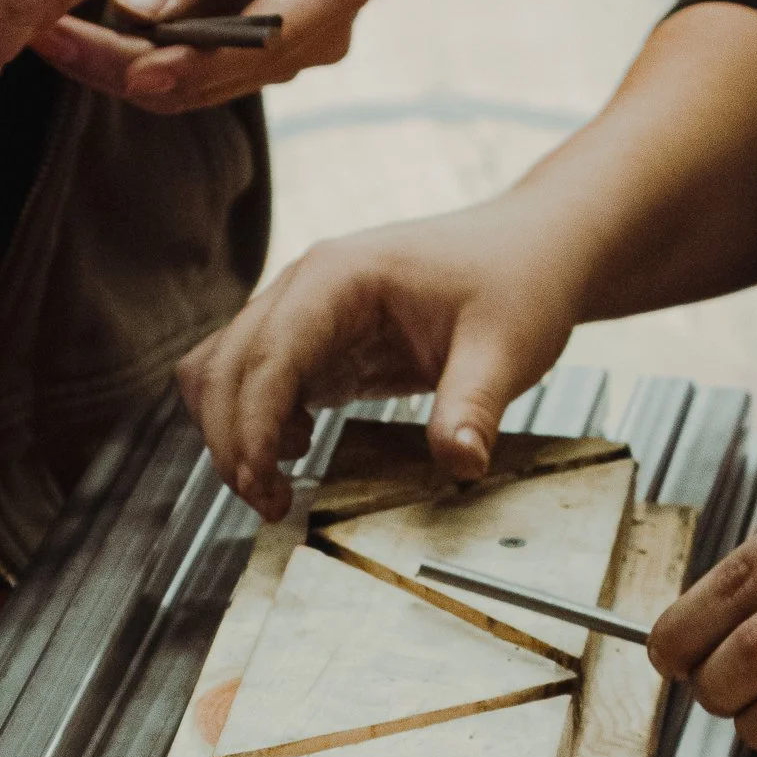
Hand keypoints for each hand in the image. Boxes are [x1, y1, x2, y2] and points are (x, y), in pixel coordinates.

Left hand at [39, 0, 375, 116]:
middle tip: (49, 39)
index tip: (121, 70)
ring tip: (52, 38)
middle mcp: (321, 36)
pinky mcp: (257, 57)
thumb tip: (134, 12)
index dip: (186, 65)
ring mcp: (290, 54)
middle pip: (216, 78)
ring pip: (196, 85)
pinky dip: (138, 58)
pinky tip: (84, 40)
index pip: (255, 48)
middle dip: (130, 68)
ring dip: (123, 69)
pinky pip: (191, 71)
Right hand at [178, 199, 578, 518]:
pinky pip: (253, 378)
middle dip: (233, 443)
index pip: (267, 356)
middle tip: (273, 507)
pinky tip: (299, 449)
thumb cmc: (518, 283)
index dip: (252, 428)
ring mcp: (302, 308)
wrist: (532, 249)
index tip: (262, 488)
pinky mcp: (313, 336)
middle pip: (225, 367)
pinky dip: (254, 421)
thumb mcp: (506, 349)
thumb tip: (460, 465)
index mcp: (340, 277)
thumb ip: (474, 407)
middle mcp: (305, 285)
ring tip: (276, 490)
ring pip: (224, 371)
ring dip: (233, 433)